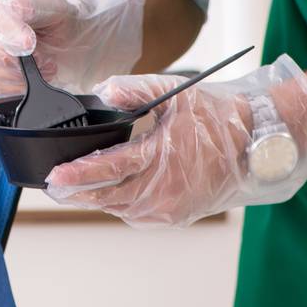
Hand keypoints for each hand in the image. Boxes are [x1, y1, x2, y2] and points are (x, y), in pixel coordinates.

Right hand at [0, 0, 144, 96]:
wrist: (79, 44)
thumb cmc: (64, 18)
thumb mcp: (55, 4)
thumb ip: (30, 4)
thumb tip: (8, 9)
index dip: (6, 30)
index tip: (28, 43)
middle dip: (11, 56)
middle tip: (42, 57)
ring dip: (20, 72)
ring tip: (46, 63)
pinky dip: (20, 86)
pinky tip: (37, 75)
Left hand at [44, 55, 306, 227]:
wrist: (254, 146)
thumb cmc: (214, 117)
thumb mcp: (174, 93)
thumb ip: (135, 88)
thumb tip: (103, 90)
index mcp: (161, 157)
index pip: (110, 168)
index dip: (79, 173)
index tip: (55, 175)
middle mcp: (165, 189)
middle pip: (108, 196)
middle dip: (77, 191)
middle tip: (52, 184)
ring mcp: (171, 208)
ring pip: (121, 208)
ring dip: (96, 199)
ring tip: (71, 188)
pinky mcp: (177, 217)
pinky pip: (138, 215)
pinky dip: (119, 204)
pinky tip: (107, 193)